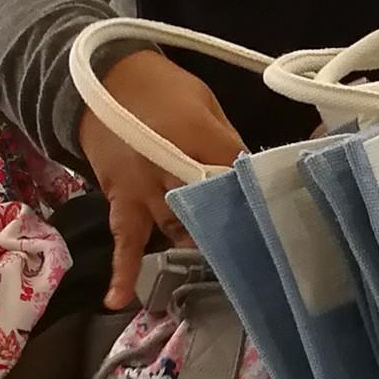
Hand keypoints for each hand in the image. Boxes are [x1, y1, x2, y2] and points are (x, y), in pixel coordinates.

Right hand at [78, 50, 244, 310]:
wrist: (99, 77)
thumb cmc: (163, 87)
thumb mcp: (206, 102)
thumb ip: (227, 140)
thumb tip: (252, 174)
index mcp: (198, 134)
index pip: (235, 172)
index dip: (257, 191)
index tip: (279, 211)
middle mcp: (169, 165)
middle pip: (208, 205)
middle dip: (233, 223)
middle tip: (260, 246)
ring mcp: (142, 187)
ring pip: (176, 227)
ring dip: (200, 243)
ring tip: (226, 264)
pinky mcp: (120, 200)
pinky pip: (122, 239)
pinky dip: (122, 270)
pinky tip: (119, 300)